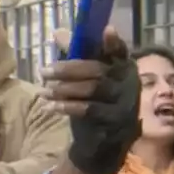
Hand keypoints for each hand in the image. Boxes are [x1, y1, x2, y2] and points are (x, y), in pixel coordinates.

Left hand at [44, 27, 140, 173]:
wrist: (103, 143)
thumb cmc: (95, 103)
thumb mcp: (86, 79)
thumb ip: (75, 56)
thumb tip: (59, 33)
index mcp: (124, 67)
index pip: (120, 51)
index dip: (114, 42)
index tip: (106, 30)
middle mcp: (130, 82)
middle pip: (98, 70)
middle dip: (68, 69)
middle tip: (44, 71)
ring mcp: (126, 103)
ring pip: (93, 89)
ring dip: (64, 89)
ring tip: (44, 90)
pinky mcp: (117, 121)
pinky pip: (90, 110)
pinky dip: (67, 107)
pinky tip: (51, 106)